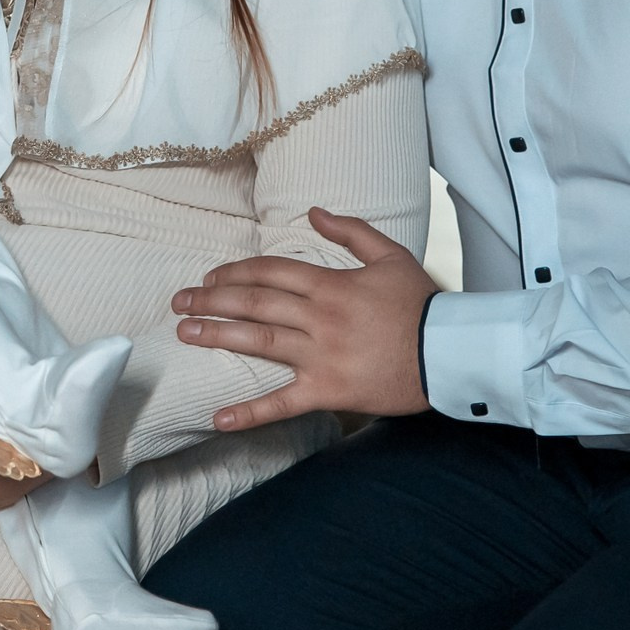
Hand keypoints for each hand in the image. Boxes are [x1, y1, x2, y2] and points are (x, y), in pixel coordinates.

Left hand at [171, 207, 435, 431]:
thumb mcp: (390, 256)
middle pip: (255, 302)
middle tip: (179, 301)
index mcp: (331, 285)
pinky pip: (282, 404)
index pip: (271, 272)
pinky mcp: (328, 392)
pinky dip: (249, 413)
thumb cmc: (423, 305)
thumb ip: (350, 232)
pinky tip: (217, 418)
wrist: (450, 354)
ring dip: (217, 335)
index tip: (210, 277)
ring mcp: (321, 356)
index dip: (236, 272)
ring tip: (185, 333)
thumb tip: (313, 211)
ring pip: (259, 341)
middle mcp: (319, 318)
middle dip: (212, 299)